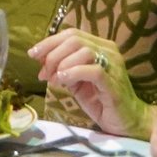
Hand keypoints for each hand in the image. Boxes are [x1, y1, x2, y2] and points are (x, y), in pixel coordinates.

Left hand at [29, 29, 152, 138]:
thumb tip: (40, 59)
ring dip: (62, 64)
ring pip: (84, 51)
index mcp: (100, 46)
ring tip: (54, 79)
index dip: (50, 42)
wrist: (125, 121)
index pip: (72, 34)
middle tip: (43, 73)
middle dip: (53, 54)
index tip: (32, 54)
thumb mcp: (76, 81)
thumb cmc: (100, 100)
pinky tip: (63, 79)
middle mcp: (109, 50)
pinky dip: (74, 72)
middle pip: (75, 39)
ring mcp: (113, 65)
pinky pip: (93, 70)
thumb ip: (62, 67)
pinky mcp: (114, 83)